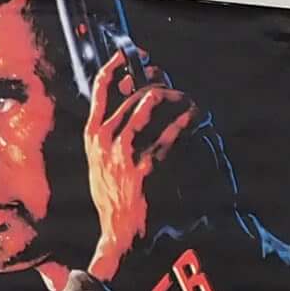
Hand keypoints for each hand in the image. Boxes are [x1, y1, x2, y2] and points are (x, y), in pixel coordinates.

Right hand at [81, 48, 200, 285]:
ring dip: (176, 97)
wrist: (121, 234)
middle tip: (177, 90)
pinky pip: (173, 129)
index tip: (135, 55)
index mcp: (92, 136)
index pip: (101, 87)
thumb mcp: (99, 163)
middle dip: (161, 85)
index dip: (119, 64)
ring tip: (189, 104)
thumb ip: (108, 134)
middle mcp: (106, 138)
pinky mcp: (148, 164)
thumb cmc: (115, 199)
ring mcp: (126, 150)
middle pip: (135, 91)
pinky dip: (188, 121)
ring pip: (152, 101)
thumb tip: (128, 99)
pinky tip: (197, 122)